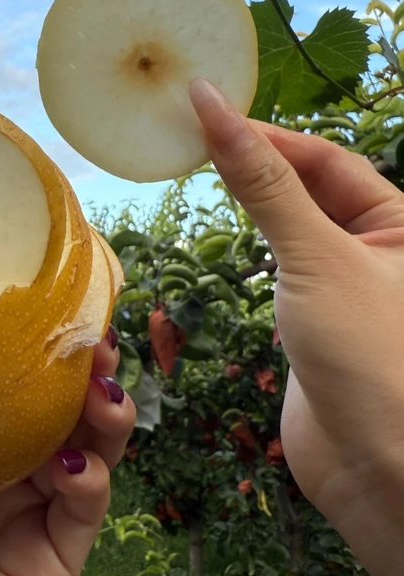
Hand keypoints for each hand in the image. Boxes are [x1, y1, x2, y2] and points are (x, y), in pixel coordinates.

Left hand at [0, 306, 135, 575]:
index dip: (8, 330)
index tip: (26, 282)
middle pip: (41, 404)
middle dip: (70, 362)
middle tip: (86, 328)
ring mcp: (16, 522)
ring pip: (79, 449)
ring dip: (100, 412)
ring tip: (100, 384)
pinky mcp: (45, 570)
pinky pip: (83, 515)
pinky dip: (91, 481)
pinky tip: (75, 464)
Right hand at [190, 79, 403, 575]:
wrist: (372, 468)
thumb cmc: (367, 355)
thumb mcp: (315, 256)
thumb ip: (264, 184)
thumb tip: (215, 108)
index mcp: (402, 223)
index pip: (327, 159)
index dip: (268, 133)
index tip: (206, 112)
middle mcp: (380, 246)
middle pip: (309, 184)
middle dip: (257, 161)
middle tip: (192, 140)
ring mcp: (346, 282)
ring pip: (292, 223)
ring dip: (251, 200)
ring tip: (198, 173)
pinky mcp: (316, 318)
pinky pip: (280, 264)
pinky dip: (250, 243)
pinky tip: (224, 231)